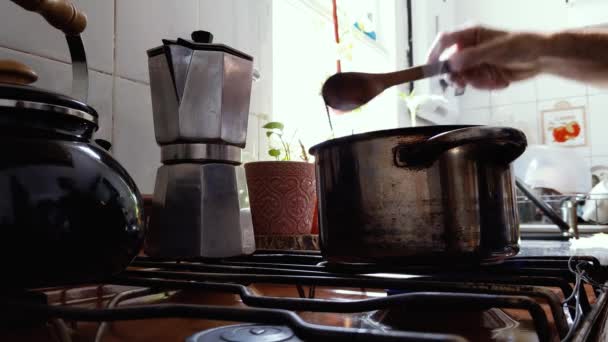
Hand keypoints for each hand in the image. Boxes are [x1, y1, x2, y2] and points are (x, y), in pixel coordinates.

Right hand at [427, 25, 546, 89]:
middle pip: (449, 64)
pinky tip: (499, 80)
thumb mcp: (496, 49)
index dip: (434, 53)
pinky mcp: (482, 74)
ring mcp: (475, 62)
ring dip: (476, 82)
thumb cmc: (523, 45)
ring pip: (462, 78)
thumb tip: (452, 62)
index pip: (444, 41)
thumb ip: (472, 56)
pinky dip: (485, 85)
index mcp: (470, 34)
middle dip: (458, 76)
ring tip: (493, 79)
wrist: (541, 58)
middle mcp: (469, 48)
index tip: (430, 68)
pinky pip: (474, 84)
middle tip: (464, 83)